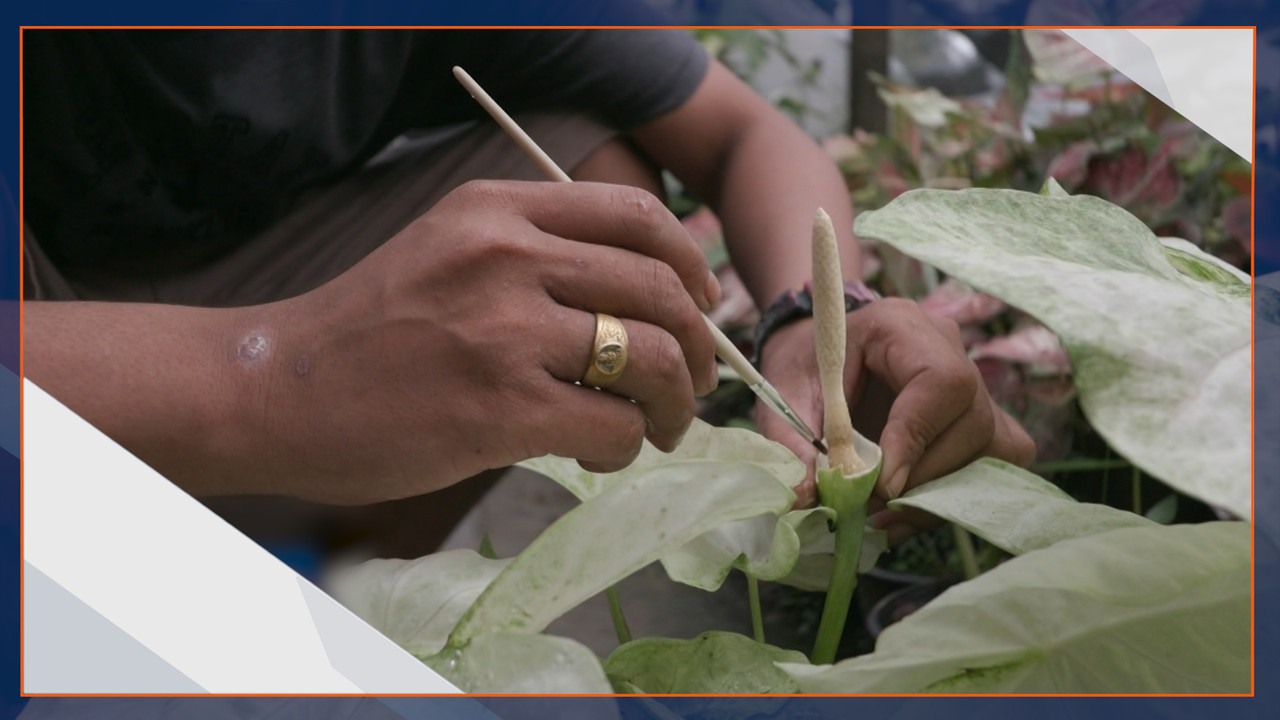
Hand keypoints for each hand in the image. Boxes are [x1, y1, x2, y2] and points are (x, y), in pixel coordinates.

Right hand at [241, 180, 717, 503]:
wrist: (275, 390)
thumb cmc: (367, 329)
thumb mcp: (447, 252)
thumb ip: (533, 257)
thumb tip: (644, 301)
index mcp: (497, 210)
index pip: (636, 213)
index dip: (687, 260)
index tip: (700, 301)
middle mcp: (507, 256)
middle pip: (659, 288)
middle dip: (699, 345)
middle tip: (695, 382)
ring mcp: (505, 331)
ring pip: (651, 358)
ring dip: (677, 403)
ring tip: (661, 427)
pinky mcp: (500, 408)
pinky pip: (613, 424)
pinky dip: (626, 445)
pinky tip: (600, 454)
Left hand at [754, 298, 1034, 537]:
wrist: (815, 357)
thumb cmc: (801, 367)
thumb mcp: (785, 397)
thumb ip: (793, 442)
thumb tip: (808, 496)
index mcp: (900, 325)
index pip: (941, 381)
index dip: (917, 437)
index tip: (884, 483)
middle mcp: (949, 348)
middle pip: (972, 421)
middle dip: (921, 478)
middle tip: (869, 505)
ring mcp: (972, 381)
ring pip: (987, 446)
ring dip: (936, 493)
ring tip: (880, 513)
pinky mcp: (978, 415)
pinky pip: (990, 459)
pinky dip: (949, 494)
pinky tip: (904, 510)